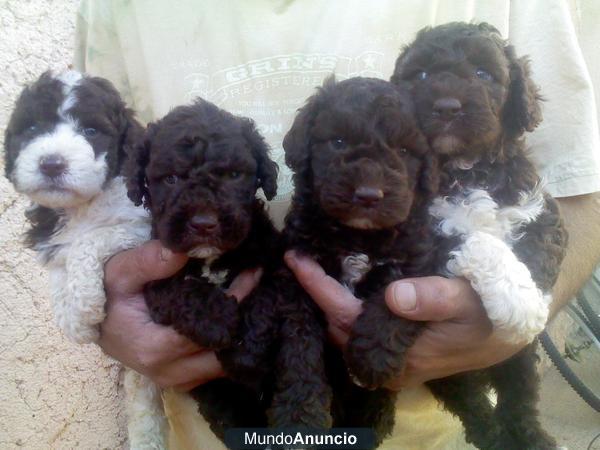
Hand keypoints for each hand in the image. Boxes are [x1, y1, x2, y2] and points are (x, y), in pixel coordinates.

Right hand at [101, 240, 260, 390]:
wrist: (95, 320)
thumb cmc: (108, 294)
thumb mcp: (120, 272)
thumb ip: (148, 261)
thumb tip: (182, 249)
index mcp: (154, 348)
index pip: (208, 328)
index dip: (234, 301)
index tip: (252, 274)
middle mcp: (168, 371)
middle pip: (222, 354)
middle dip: (243, 321)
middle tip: (258, 286)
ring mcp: (175, 380)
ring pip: (222, 366)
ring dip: (239, 335)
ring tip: (254, 300)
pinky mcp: (181, 379)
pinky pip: (213, 369)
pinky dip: (228, 346)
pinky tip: (237, 318)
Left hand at [284, 251, 525, 388]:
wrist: (508, 334)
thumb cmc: (488, 312)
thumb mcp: (466, 300)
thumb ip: (433, 298)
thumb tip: (394, 296)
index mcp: (399, 354)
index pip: (345, 316)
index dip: (318, 287)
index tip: (294, 259)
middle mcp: (387, 365)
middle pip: (337, 328)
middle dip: (313, 295)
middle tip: (297, 259)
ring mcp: (389, 364)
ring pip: (343, 334)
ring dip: (325, 304)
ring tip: (308, 271)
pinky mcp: (394, 357)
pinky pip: (356, 335)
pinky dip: (341, 311)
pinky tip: (336, 289)